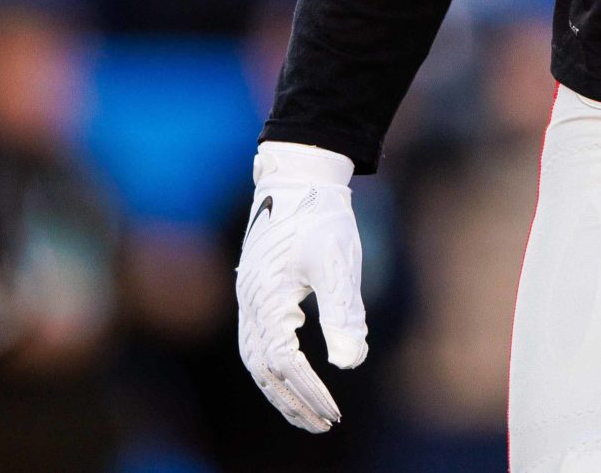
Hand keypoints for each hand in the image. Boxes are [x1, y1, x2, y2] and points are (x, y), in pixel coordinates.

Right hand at [235, 141, 367, 431]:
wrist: (299, 176)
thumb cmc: (321, 217)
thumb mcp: (339, 264)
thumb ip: (343, 313)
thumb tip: (351, 363)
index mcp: (266, 300)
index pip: (283, 363)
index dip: (309, 391)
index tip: (335, 412)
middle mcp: (249, 304)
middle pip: (263, 371)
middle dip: (292, 402)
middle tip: (323, 425)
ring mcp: (248, 299)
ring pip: (256, 360)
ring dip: (281, 390)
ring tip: (310, 413)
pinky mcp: (256, 293)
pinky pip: (258, 343)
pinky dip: (275, 367)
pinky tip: (297, 375)